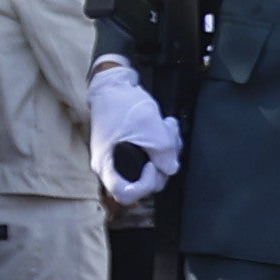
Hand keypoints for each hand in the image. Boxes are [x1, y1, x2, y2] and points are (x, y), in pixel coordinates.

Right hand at [87, 60, 183, 198]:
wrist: (113, 84)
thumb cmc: (121, 104)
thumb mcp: (148, 127)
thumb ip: (163, 151)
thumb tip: (171, 168)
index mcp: (108, 165)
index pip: (126, 194)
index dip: (145, 185)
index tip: (152, 165)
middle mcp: (112, 166)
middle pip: (143, 182)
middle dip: (162, 162)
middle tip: (168, 142)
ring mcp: (120, 158)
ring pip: (150, 168)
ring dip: (166, 150)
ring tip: (168, 128)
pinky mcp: (129, 149)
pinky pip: (149, 156)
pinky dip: (161, 144)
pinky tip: (165, 128)